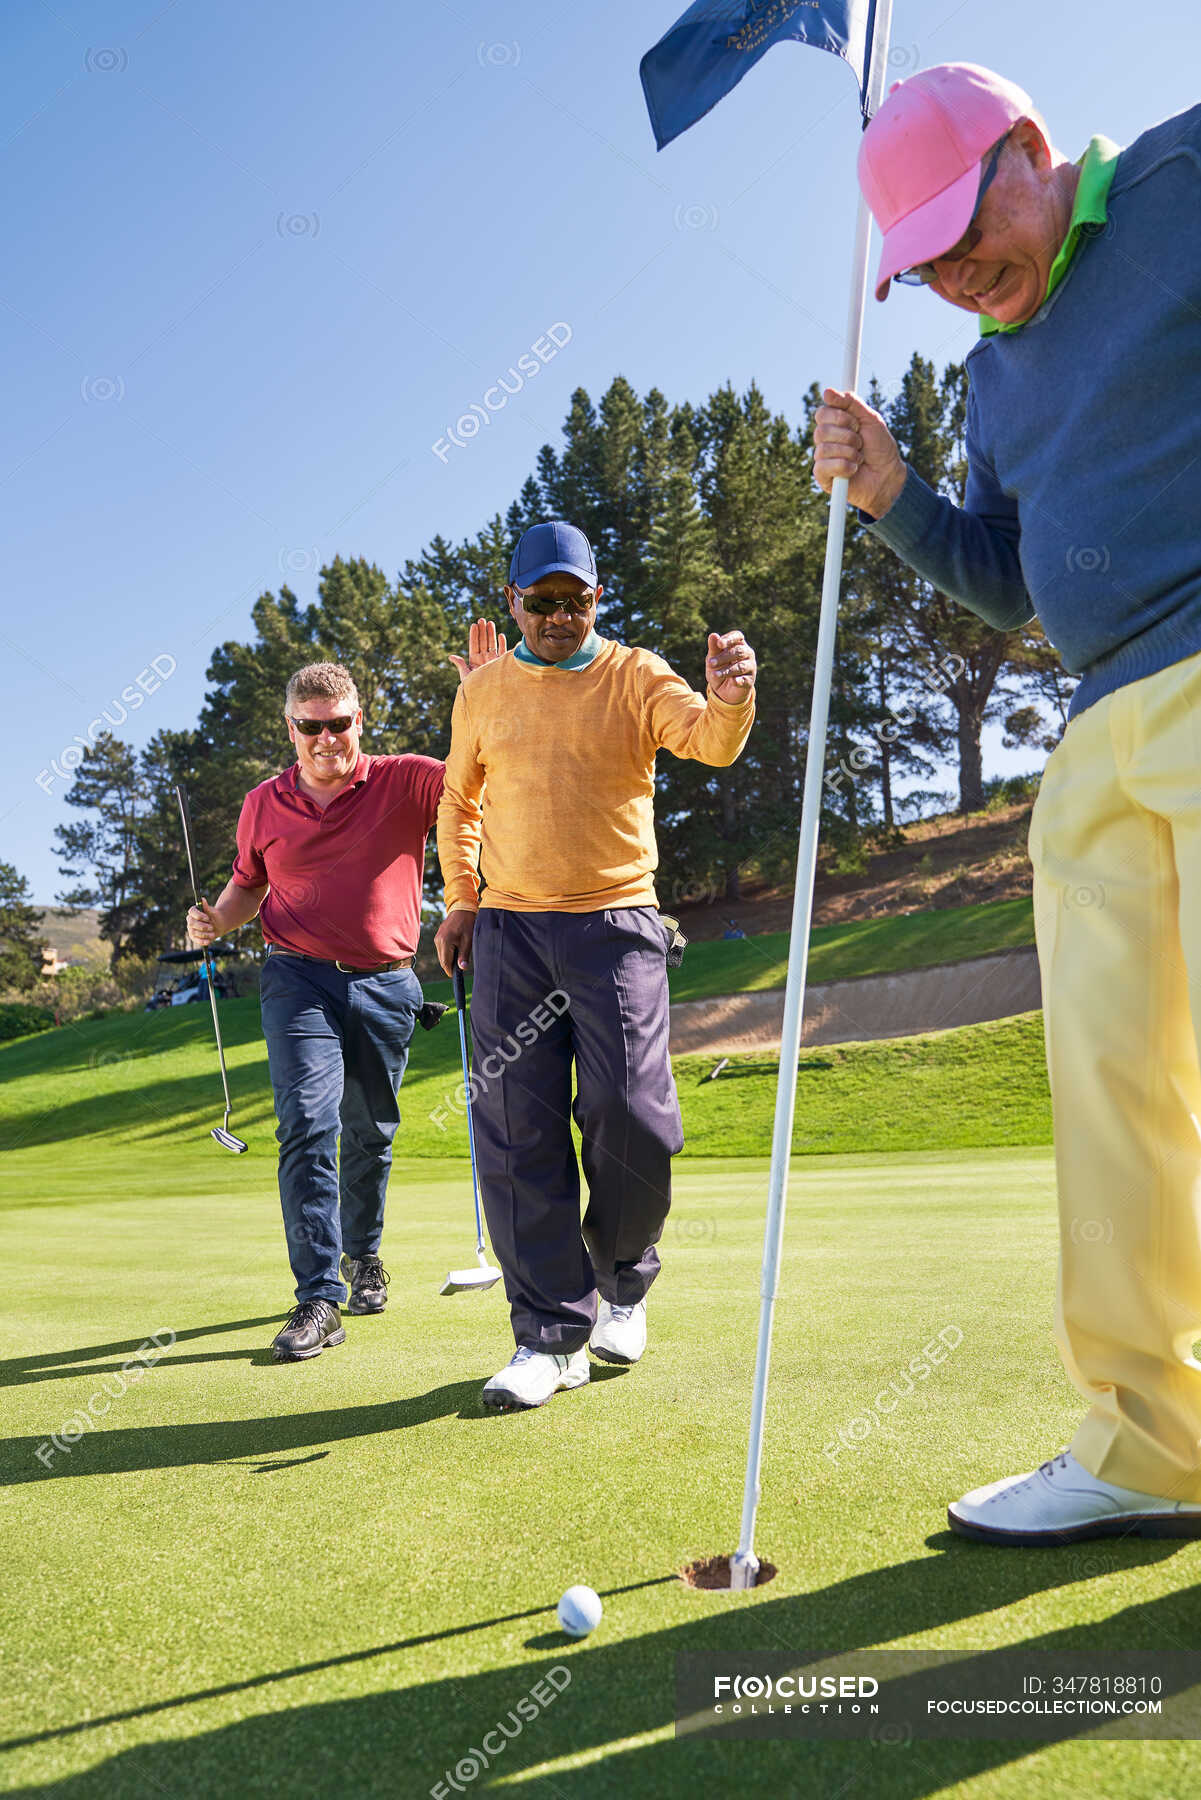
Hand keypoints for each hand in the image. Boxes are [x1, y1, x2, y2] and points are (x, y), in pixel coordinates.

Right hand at [186, 898, 220, 946]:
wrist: (219, 926)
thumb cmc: (216, 917)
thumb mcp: (213, 912)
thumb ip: (207, 907)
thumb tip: (202, 899)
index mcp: (194, 911)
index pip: (192, 912)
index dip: (199, 915)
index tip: (207, 918)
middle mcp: (190, 920)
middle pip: (192, 923)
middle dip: (202, 926)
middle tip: (212, 927)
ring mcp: (191, 929)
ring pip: (194, 932)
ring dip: (204, 934)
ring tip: (213, 934)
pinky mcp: (193, 937)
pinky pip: (195, 940)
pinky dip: (202, 941)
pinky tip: (208, 941)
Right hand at [434, 908, 475, 975]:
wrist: (462, 909)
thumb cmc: (467, 924)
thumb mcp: (468, 941)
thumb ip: (464, 955)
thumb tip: (462, 968)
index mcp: (444, 942)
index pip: (445, 962)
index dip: (450, 971)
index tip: (455, 975)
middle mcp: (438, 941)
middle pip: (442, 960)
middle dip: (450, 965)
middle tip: (460, 967)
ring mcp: (437, 938)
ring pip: (441, 955)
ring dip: (449, 958)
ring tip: (459, 957)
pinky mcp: (438, 936)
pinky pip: (441, 948)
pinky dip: (448, 952)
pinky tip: (456, 949)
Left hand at [449, 619, 507, 682]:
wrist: (489, 696)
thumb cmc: (476, 688)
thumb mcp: (466, 676)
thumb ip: (461, 665)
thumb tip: (451, 657)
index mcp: (474, 661)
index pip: (474, 645)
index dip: (474, 635)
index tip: (474, 625)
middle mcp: (484, 659)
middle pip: (483, 642)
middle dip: (482, 631)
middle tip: (481, 619)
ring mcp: (493, 661)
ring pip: (492, 644)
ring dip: (491, 634)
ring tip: (490, 623)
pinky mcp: (502, 664)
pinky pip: (503, 652)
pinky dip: (502, 644)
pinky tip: (500, 635)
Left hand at [706, 630, 755, 704]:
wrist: (723, 689)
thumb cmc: (718, 668)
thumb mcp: (713, 658)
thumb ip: (714, 648)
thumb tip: (713, 635)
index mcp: (738, 644)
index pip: (738, 636)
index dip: (730, 639)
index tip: (719, 643)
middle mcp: (747, 653)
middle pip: (739, 651)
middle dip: (724, 657)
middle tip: (711, 663)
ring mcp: (750, 667)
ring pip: (741, 666)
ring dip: (727, 670)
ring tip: (715, 674)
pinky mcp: (750, 681)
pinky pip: (745, 680)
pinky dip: (738, 681)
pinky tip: (732, 681)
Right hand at [813, 387, 906, 518]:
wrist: (888, 476)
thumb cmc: (880, 448)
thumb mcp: (870, 419)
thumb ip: (851, 403)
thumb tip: (827, 392)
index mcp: (834, 425)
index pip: (822, 413)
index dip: (839, 416)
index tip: (856, 422)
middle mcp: (826, 440)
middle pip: (821, 430)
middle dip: (847, 436)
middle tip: (860, 442)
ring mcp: (823, 459)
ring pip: (824, 449)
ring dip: (849, 452)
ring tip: (860, 458)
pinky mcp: (823, 477)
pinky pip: (824, 466)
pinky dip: (844, 467)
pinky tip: (854, 470)